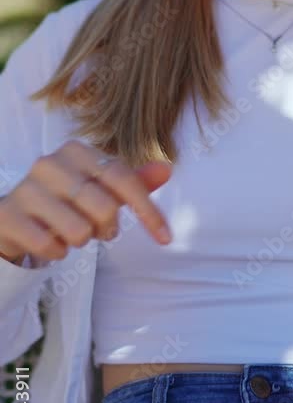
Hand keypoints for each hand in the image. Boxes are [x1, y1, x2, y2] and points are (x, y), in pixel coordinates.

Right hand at [0, 138, 172, 262]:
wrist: (13, 215)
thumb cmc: (65, 200)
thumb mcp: (100, 188)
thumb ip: (133, 181)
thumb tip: (167, 169)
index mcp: (77, 151)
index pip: (123, 178)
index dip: (148, 211)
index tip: (165, 238)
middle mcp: (50, 164)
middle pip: (105, 208)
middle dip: (107, 228)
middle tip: (95, 228)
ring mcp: (27, 189)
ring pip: (79, 231)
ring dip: (80, 241)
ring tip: (68, 230)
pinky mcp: (9, 216)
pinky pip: (51, 246)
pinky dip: (56, 252)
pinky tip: (48, 239)